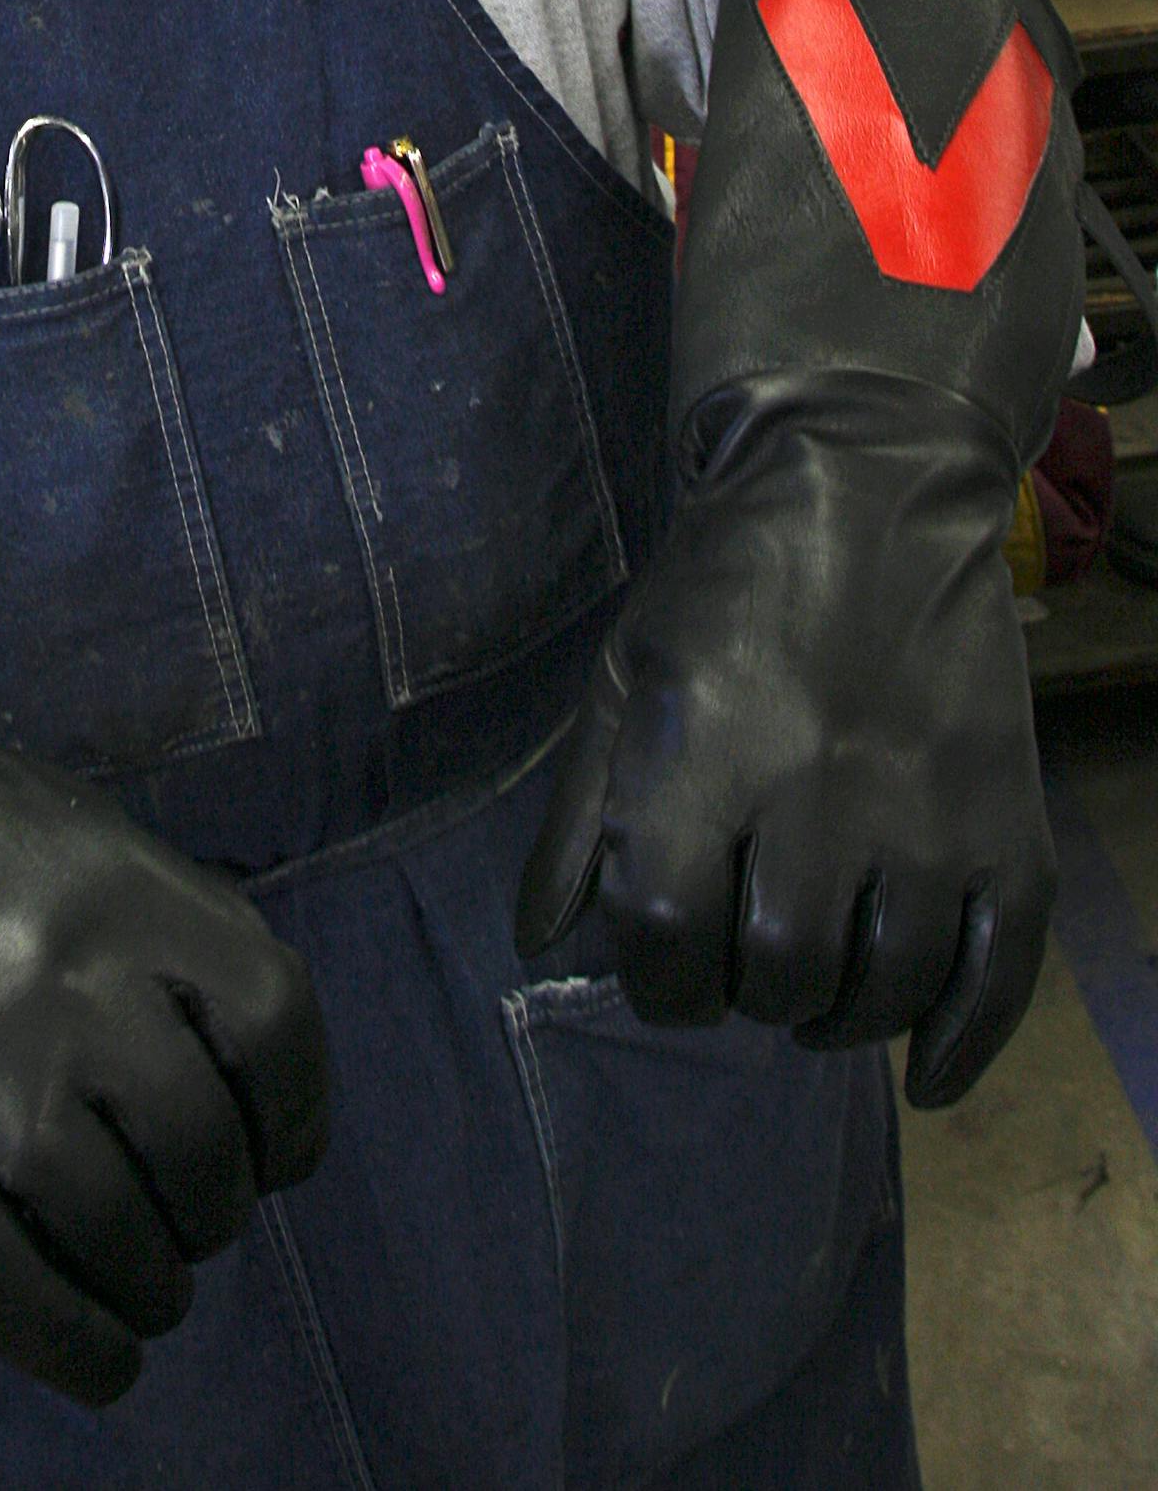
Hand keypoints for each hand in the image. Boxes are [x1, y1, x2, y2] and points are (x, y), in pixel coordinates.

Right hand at [0, 645, 329, 1402]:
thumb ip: (171, 941)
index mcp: (135, 901)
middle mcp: (82, 994)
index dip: (295, 1114)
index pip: (277, 1033)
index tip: (274, 1152)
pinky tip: (103, 1353)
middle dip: (214, 1209)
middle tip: (184, 1214)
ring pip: (130, 1241)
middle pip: (208, 1153)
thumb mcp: (88, 841)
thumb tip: (244, 1084)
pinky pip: (26, 1301)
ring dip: (154, 1284)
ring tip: (142, 1280)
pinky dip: (82, 1347)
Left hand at [515, 379, 1054, 1108]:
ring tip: (820, 988)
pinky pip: (999, 973)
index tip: (671, 968)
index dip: (659, 981)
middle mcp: (819, 789)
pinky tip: (927, 1073)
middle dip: (750, 992)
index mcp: (705, 752)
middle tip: (750, 958)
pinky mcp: (1008, 815)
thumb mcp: (626, 675)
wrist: (868, 480)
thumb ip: (585, 815)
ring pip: (884, 988)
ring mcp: (927, 808)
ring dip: (841, 1016)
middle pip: (778, 975)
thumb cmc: (724, 584)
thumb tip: (544, 941)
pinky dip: (963, 1040)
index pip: (667, 938)